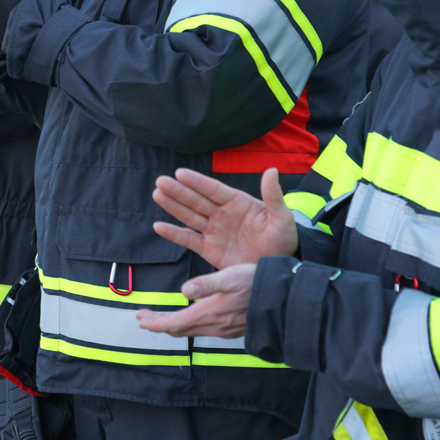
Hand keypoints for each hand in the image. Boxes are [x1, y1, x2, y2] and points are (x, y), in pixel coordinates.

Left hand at [135, 263, 256, 338]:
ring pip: (190, 331)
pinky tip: (188, 318)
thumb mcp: (229, 277)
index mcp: (209, 313)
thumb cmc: (255, 283)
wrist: (282, 300)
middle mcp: (213, 326)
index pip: (174, 323)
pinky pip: (203, 331)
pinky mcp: (231, 329)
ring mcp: (223, 330)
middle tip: (143, 318)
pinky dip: (187, 326)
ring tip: (160, 319)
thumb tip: (184, 291)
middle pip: (179, 330)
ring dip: (172, 326)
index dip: (155, 323)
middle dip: (159, 324)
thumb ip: (206, 284)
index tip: (140, 318)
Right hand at [152, 168, 297, 268]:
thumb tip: (271, 170)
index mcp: (237, 203)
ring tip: (157, 194)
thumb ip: (273, 196)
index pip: (213, 189)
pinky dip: (174, 234)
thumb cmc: (283, 240)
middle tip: (160, 181)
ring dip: (173, 206)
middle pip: (196, 200)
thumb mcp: (282, 218)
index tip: (180, 173)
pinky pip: (188, 240)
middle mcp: (222, 214)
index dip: (197, 182)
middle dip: (178, 191)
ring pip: (189, 216)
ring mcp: (214, 231)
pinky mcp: (209, 249)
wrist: (277, 268)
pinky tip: (159, 226)